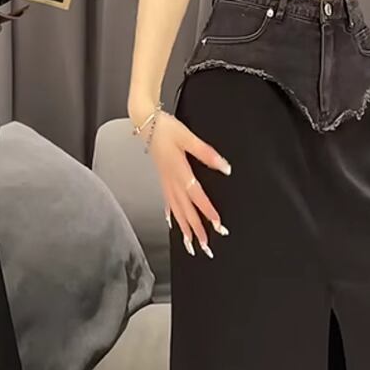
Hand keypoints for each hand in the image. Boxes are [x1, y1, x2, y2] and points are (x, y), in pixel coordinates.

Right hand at [144, 109, 231, 257]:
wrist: (145, 121)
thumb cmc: (166, 128)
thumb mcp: (189, 137)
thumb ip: (207, 153)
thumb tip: (225, 167)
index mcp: (179, 172)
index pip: (197, 197)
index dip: (208, 212)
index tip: (218, 226)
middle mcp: (172, 182)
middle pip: (186, 211)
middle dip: (196, 231)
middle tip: (206, 248)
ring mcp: (166, 183)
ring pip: (177, 212)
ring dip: (185, 230)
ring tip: (191, 246)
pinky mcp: (163, 180)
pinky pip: (168, 203)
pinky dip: (172, 216)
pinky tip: (173, 224)